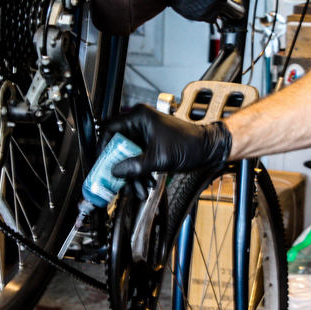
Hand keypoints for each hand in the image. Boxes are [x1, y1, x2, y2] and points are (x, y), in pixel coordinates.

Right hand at [100, 104, 232, 198]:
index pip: (110, 129)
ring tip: (138, 191)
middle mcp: (139, 125)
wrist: (209, 149)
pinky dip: (140, 174)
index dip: (103, 147)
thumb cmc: (189, 145)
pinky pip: (138, 161)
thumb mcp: (158, 158)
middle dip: (120, 169)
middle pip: (118, 147)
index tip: (101, 164)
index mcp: (139, 118)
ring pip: (128, 157)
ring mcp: (145, 136)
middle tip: (117, 183)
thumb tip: (115, 171)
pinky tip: (145, 186)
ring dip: (131, 176)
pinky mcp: (151, 147)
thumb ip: (134, 166)